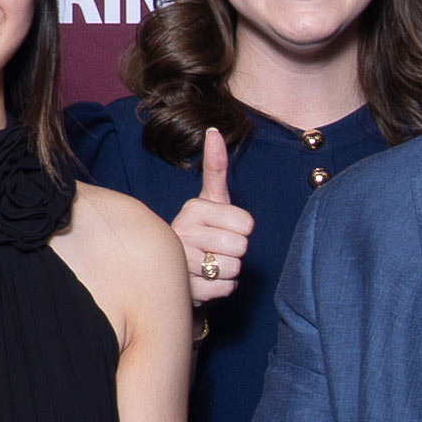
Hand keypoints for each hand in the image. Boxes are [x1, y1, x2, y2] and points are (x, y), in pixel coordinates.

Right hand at [170, 128, 253, 306]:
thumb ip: (215, 168)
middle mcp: (182, 233)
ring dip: (229, 271)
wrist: (175, 271)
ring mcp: (182, 263)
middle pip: (241, 247)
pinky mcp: (187, 290)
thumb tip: (214, 131)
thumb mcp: (210, 200)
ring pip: (234, 269)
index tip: (224, 228)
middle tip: (217, 248)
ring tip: (210, 265)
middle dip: (235, 250)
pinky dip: (222, 288)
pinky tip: (207, 281)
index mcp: (192, 209)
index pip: (246, 223)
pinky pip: (227, 289)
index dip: (241, 229)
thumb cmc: (201, 231)